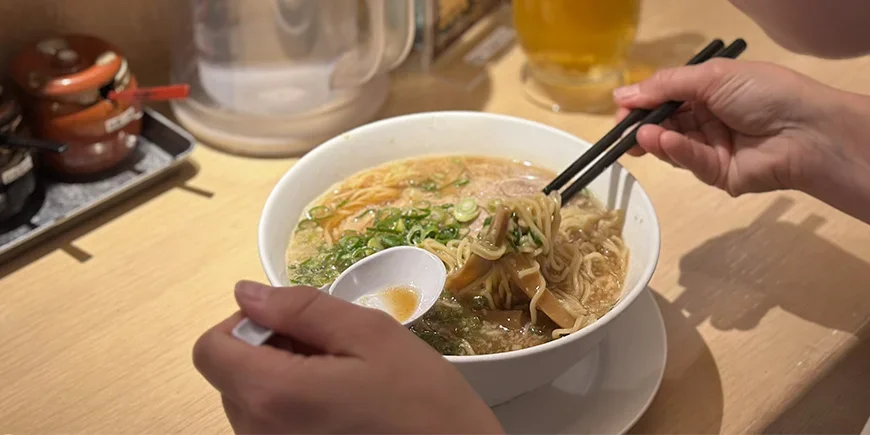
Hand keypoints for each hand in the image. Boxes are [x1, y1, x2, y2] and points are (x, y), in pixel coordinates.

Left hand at [193, 281, 502, 433]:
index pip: (209, 349)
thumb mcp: (371, 336)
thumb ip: (301, 309)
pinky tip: (342, 408)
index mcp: (270, 395)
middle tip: (333, 351)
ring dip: (284, 380)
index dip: (244, 324)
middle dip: (270, 351)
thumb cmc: (421, 402)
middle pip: (229, 375)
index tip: (294, 325)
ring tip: (343, 382)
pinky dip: (294, 408)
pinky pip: (271, 427)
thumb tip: (245, 293)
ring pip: (250, 401)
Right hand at [613, 58, 869, 221]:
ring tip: (642, 135)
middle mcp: (707, 120)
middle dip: (641, 126)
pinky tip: (664, 142)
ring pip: (671, 146)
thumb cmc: (763, 93)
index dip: (642, 103)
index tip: (620, 109)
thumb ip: (665, 86)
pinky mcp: (716, 174)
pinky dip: (675, 151)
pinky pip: (689, 162)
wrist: (806, 131)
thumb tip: (620, 93)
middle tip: (622, 129)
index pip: (665, 98)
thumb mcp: (711, 77)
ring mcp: (711, 148)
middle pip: (664, 124)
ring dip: (655, 139)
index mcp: (708, 92)